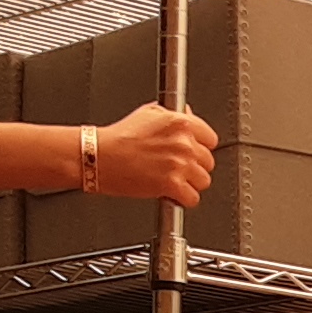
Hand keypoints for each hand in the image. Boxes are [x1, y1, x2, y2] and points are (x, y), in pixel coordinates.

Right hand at [96, 103, 216, 205]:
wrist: (100, 155)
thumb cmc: (119, 137)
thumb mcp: (148, 113)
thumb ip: (173, 114)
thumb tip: (187, 113)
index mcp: (180, 123)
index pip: (211, 139)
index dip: (201, 148)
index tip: (194, 152)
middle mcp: (183, 143)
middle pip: (208, 162)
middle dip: (194, 166)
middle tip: (178, 168)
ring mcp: (179, 164)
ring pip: (203, 181)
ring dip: (190, 183)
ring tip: (173, 180)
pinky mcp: (171, 185)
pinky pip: (192, 199)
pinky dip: (183, 199)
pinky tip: (172, 193)